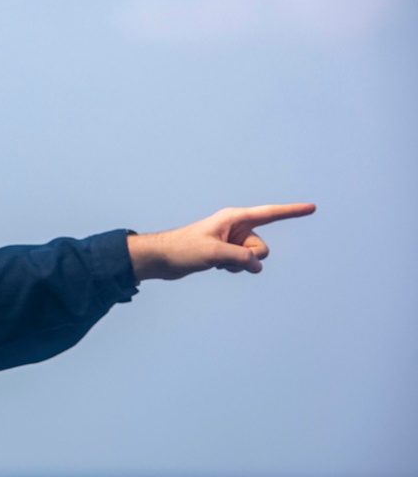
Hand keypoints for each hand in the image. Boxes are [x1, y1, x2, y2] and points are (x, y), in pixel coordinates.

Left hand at [126, 203, 315, 280]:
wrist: (163, 258)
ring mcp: (232, 240)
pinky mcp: (227, 252)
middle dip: (249, 259)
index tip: (312, 207)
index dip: (292, 211)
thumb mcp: (214, 253)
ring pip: (254, 259)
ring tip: (216, 262)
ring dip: (239, 266)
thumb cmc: (184, 249)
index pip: (270, 213)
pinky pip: (243, 264)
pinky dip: (233, 269)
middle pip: (262, 248)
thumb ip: (240, 258)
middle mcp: (236, 227)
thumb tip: (257, 266)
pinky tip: (214, 266)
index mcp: (234, 218)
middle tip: (223, 258)